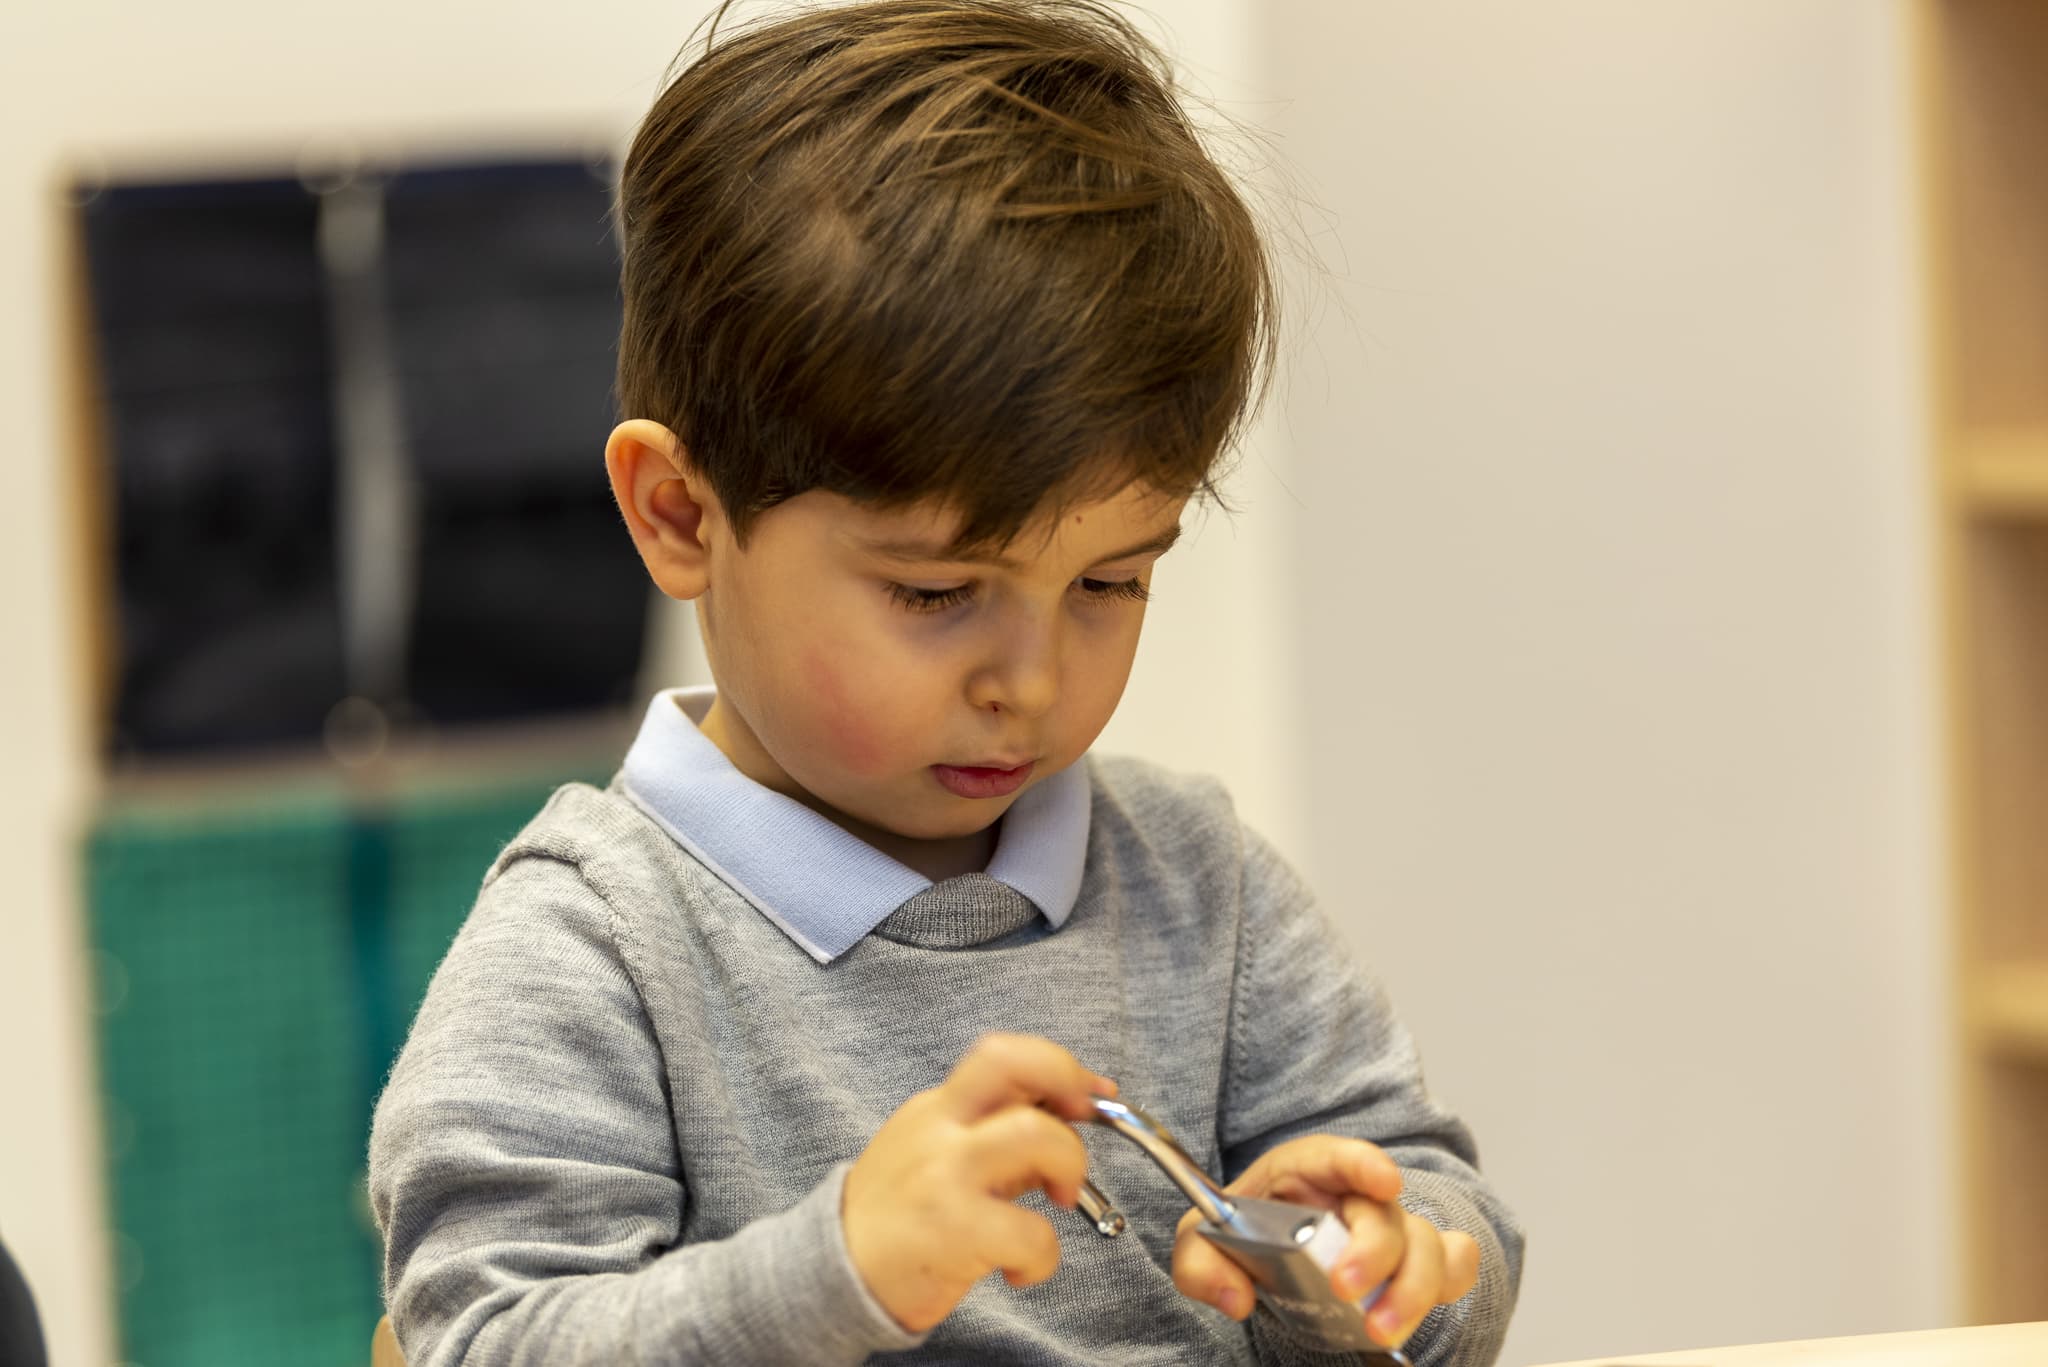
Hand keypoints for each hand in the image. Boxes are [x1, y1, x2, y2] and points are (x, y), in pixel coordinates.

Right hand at [842, 1033, 1114, 1333]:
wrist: (833, 1274)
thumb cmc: (896, 1217)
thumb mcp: (935, 1156)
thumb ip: (994, 1136)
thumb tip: (1065, 1121)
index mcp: (938, 1109)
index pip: (1001, 1056)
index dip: (1060, 1065)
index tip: (1093, 1091)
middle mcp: (939, 1128)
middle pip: (1016, 1066)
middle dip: (1071, 1087)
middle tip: (1081, 1134)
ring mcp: (945, 1174)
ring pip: (1039, 1135)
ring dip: (1070, 1168)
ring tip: (1058, 1202)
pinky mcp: (955, 1228)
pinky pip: (1034, 1232)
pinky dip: (1043, 1257)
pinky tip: (1020, 1269)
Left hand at [1171, 1134, 1479, 1348]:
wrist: (1266, 1254)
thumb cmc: (1242, 1236)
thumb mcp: (1199, 1242)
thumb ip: (1200, 1265)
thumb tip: (1234, 1298)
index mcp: (1302, 1172)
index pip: (1335, 1155)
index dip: (1363, 1162)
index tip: (1384, 1180)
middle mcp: (1353, 1197)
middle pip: (1384, 1212)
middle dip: (1374, 1253)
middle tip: (1347, 1290)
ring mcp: (1388, 1230)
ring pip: (1426, 1245)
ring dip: (1413, 1288)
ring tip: (1379, 1329)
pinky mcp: (1411, 1264)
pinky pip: (1454, 1263)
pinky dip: (1449, 1284)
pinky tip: (1420, 1311)